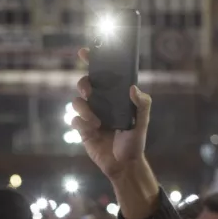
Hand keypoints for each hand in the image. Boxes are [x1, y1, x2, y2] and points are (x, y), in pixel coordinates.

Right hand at [71, 48, 151, 180]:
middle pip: (85, 84)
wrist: (124, 166)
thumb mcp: (143, 123)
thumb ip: (143, 105)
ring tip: (96, 122)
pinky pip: (74, 120)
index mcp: (115, 98)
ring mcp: (90, 116)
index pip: (103, 75)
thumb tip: (132, 88)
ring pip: (76, 102)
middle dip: (84, 84)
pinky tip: (91, 130)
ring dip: (83, 109)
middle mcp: (101, 103)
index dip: (93, 61)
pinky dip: (81, 123)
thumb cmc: (135, 142)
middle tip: (90, 91)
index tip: (85, 51)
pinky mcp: (83, 130)